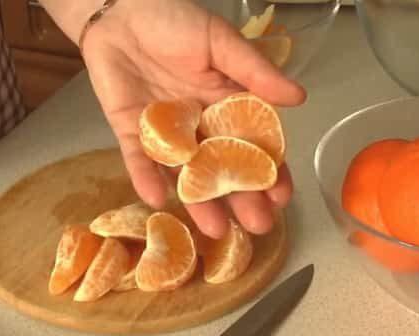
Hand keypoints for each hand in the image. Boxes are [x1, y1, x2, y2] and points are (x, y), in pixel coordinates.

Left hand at [51, 0, 305, 238]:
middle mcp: (199, 125)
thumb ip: (254, 71)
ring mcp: (165, 133)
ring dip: (198, 201)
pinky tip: (158, 199)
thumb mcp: (220, 42)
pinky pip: (138, 160)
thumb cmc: (174, 20)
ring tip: (216, 230)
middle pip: (222, 168)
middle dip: (241, 197)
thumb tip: (298, 98)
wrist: (119, 10)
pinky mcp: (130, 132)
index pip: (252, 144)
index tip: (282, 196)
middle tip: (257, 226)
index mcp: (225, 104)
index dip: (269, 170)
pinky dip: (146, 177)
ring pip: (184, 173)